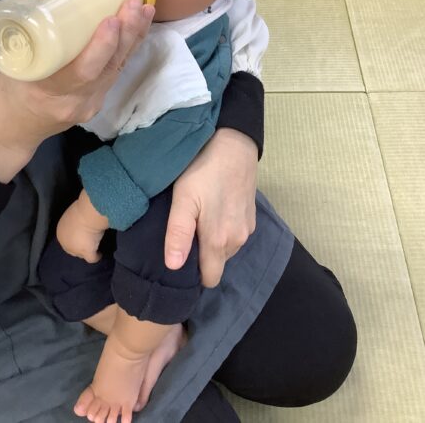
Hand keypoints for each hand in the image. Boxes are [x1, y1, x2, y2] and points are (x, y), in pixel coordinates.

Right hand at [0, 0, 153, 181]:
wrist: (13, 130)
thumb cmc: (8, 92)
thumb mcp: (14, 65)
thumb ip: (36, 40)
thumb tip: (60, 0)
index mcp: (48, 92)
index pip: (83, 71)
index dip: (101, 46)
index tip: (111, 20)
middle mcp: (76, 101)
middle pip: (108, 68)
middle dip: (126, 34)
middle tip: (134, 4)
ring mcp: (90, 103)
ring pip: (117, 69)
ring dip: (133, 38)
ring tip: (144, 9)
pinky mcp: (97, 101)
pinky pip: (115, 72)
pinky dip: (127, 48)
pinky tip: (138, 28)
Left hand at [56, 190, 108, 262]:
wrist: (87, 213)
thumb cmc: (81, 210)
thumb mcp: (76, 214)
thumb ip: (76, 220)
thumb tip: (82, 219)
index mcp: (61, 231)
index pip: (67, 239)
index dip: (74, 238)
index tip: (83, 235)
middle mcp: (65, 242)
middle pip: (73, 249)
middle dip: (79, 247)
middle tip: (89, 241)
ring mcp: (75, 249)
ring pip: (81, 254)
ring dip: (87, 251)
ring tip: (95, 246)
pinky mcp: (86, 252)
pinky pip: (92, 258)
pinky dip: (96, 257)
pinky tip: (100, 254)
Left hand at [164, 128, 257, 287]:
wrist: (234, 145)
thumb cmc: (203, 170)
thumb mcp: (183, 199)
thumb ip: (179, 234)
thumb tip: (173, 268)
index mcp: (219, 242)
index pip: (209, 279)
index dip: (194, 276)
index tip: (179, 261)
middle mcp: (237, 241)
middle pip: (216, 264)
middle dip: (201, 257)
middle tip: (183, 235)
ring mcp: (247, 229)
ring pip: (225, 249)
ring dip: (212, 242)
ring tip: (196, 221)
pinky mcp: (251, 217)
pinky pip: (234, 235)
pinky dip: (223, 229)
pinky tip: (212, 211)